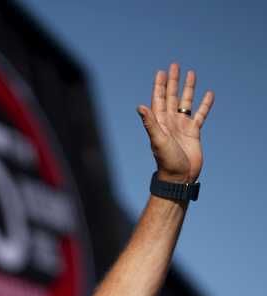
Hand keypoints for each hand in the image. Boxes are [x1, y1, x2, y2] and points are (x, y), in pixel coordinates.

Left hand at [137, 63, 213, 182]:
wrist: (179, 177)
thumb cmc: (166, 161)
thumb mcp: (158, 140)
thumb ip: (150, 123)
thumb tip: (140, 106)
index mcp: (160, 122)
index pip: (159, 99)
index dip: (159, 86)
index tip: (161, 72)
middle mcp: (170, 122)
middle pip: (171, 97)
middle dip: (173, 82)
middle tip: (174, 65)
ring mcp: (182, 127)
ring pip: (185, 103)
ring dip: (188, 89)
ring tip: (191, 73)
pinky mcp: (194, 133)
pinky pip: (200, 115)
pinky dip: (204, 105)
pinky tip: (209, 94)